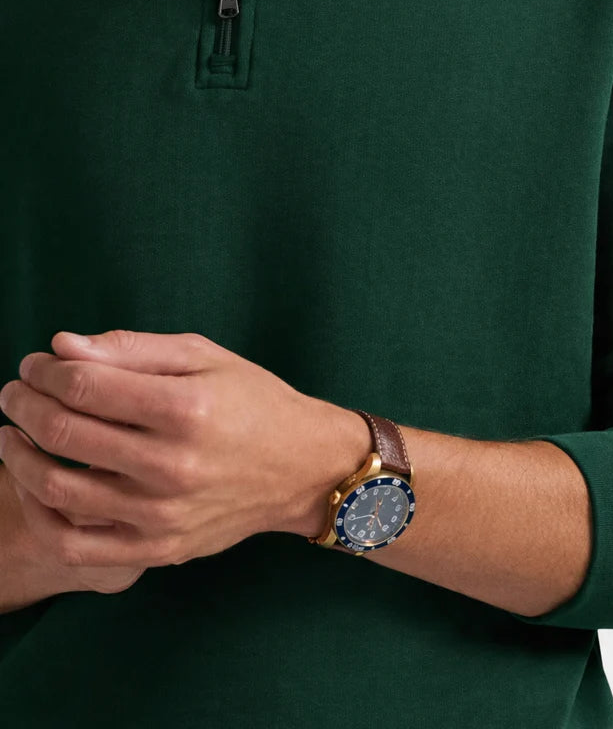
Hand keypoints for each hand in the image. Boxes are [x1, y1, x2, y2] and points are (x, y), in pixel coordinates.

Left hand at [0, 329, 320, 570]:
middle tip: (14, 391)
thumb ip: (131, 348)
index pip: (84, 385)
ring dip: (19, 456)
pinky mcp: (157, 548)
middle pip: (64, 432)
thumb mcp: (203, 356)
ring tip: (12, 434)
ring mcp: (162, 514)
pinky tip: (33, 486)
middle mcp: (171, 465)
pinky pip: (75, 544)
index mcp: (184, 408)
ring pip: (58, 489)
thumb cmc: (252, 400)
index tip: (34, 362)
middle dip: (23, 404)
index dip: (45, 370)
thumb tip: (63, 345)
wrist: (301, 468)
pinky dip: (40, 514)